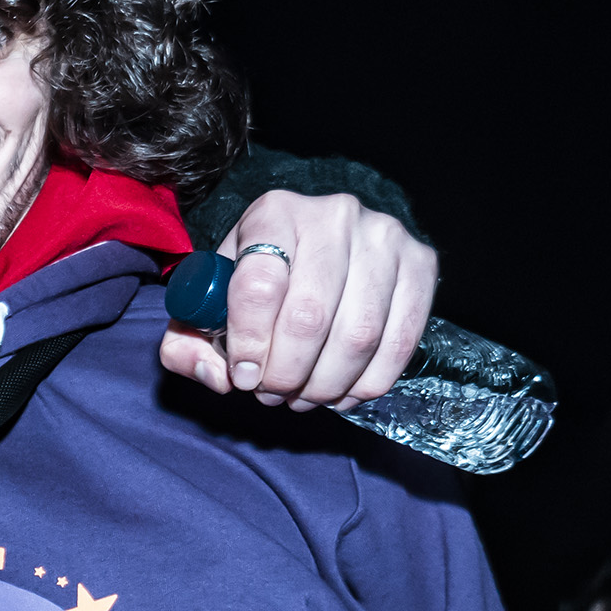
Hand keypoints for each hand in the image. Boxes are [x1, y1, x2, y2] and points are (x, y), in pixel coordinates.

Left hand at [158, 189, 439, 409]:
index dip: (248, 344)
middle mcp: (334, 215)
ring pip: (359, 334)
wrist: (326, 240)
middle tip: (273, 393)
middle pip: (311, 315)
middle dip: (287, 372)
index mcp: (274, 213)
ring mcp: (384, 236)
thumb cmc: (262, 276)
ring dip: (327, 384)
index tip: (243, 375)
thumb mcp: (211, 298)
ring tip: (304, 396)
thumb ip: (190, 343)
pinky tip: (343, 393)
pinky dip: (369, 383)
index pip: (259, 285)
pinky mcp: (420, 263)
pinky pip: (400, 342)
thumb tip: (219, 377)